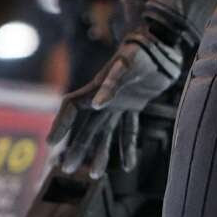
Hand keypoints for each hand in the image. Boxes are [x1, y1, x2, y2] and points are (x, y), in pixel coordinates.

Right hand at [47, 13, 191, 179]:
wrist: (166, 41)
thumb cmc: (145, 49)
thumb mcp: (129, 64)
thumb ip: (112, 83)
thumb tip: (95, 106)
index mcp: (97, 86)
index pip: (71, 108)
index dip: (60, 125)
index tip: (51, 144)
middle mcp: (105, 96)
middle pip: (86, 126)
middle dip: (76, 147)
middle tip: (67, 170)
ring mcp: (120, 101)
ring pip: (105, 132)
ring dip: (99, 152)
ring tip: (95, 175)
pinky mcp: (135, 104)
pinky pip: (128, 129)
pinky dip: (127, 146)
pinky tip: (128, 166)